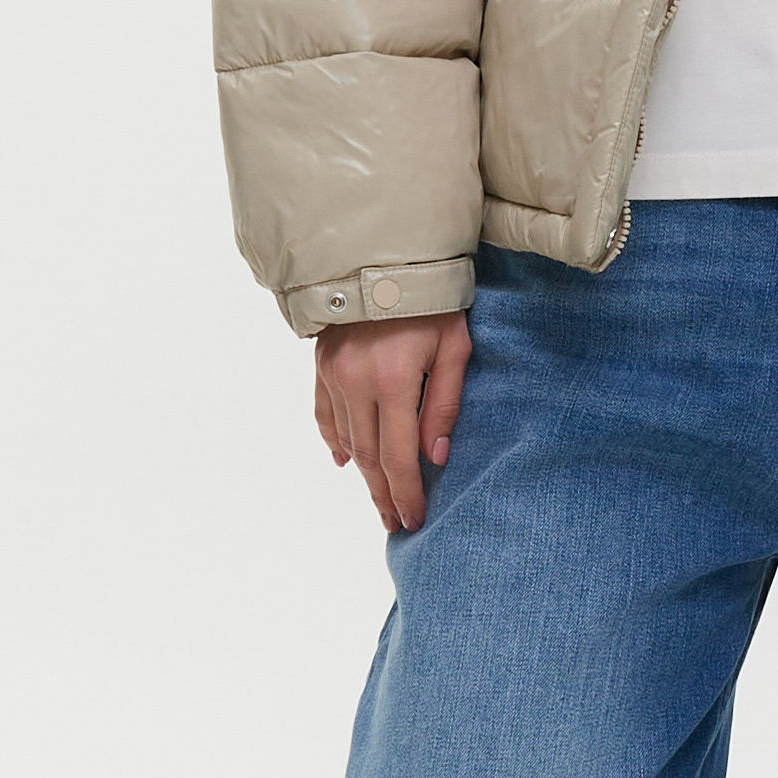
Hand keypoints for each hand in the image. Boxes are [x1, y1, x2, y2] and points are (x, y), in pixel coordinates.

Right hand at [315, 310, 469, 535]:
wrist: (385, 254)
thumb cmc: (433, 300)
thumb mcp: (454, 347)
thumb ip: (445, 403)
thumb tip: (435, 457)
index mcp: (394, 381)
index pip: (399, 456)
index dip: (406, 493)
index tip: (414, 520)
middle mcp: (357, 382)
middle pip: (369, 457)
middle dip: (384, 494)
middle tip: (396, 523)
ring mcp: (334, 373)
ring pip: (347, 439)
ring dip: (363, 474)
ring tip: (379, 498)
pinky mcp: (322, 364)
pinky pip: (325, 414)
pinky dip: (335, 440)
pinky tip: (345, 461)